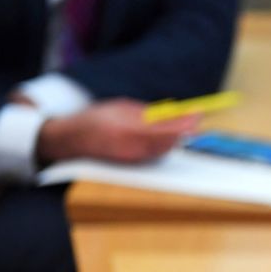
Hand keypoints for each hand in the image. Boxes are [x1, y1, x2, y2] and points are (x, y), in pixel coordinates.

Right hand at [36, 98, 198, 164]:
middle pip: (168, 141)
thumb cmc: (98, 118)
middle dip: (184, 130)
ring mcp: (132, 157)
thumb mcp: (122, 108)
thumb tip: (174, 114)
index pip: (164, 128)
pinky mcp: (133, 163)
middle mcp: (131, 146)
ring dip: (177, 137)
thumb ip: (148, 113)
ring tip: (188, 124)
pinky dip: (167, 144)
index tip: (197, 115)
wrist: (74, 139)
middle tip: (196, 118)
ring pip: (164, 149)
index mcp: (127, 129)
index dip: (184, 123)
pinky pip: (156, 154)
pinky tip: (173, 136)